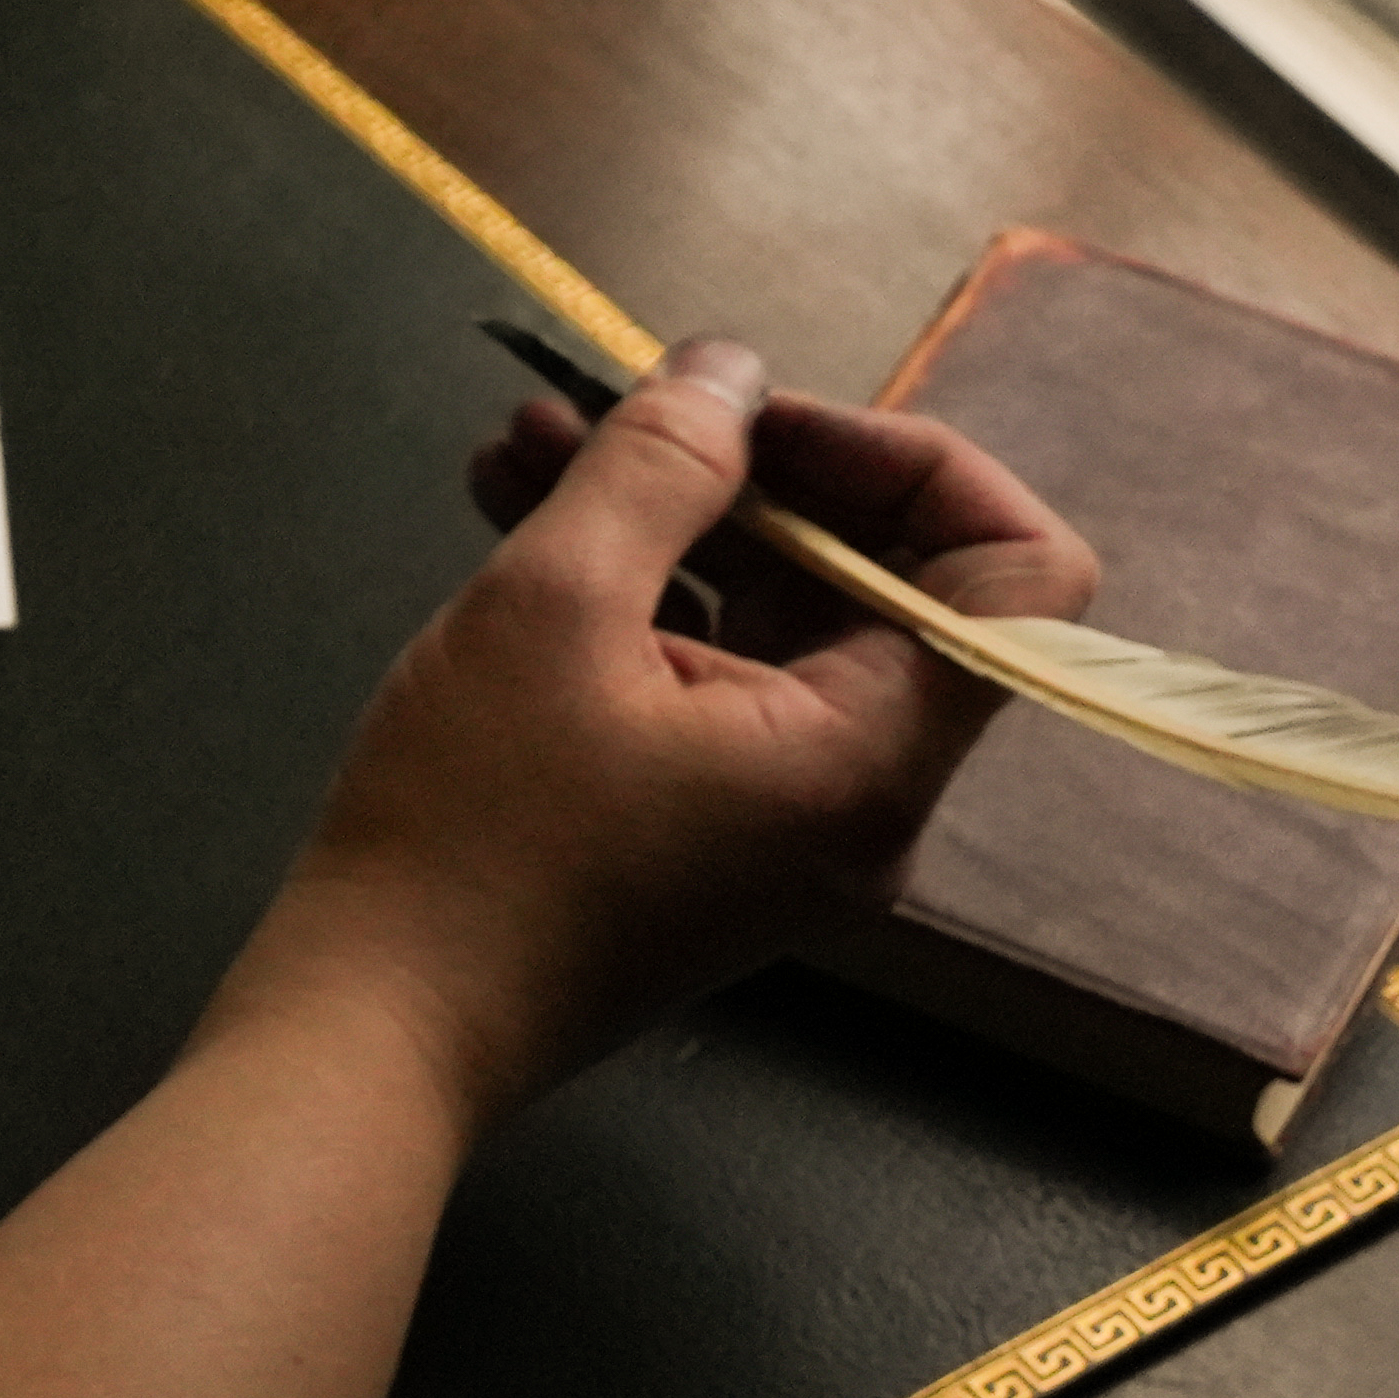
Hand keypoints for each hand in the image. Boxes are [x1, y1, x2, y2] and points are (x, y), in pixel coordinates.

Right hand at [218, 336, 1092, 1133]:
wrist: (375, 1025)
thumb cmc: (470, 828)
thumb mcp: (554, 606)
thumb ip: (659, 467)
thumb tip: (727, 372)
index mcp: (868, 757)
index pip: (1022, 574)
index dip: (917, 464)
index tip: (762, 424)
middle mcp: (860, 798)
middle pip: (883, 583)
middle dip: (750, 469)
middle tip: (619, 402)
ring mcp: (783, 823)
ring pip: (778, 619)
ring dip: (670, 515)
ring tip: (524, 438)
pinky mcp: (706, 832)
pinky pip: (716, 677)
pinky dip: (639, 592)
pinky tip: (516, 514)